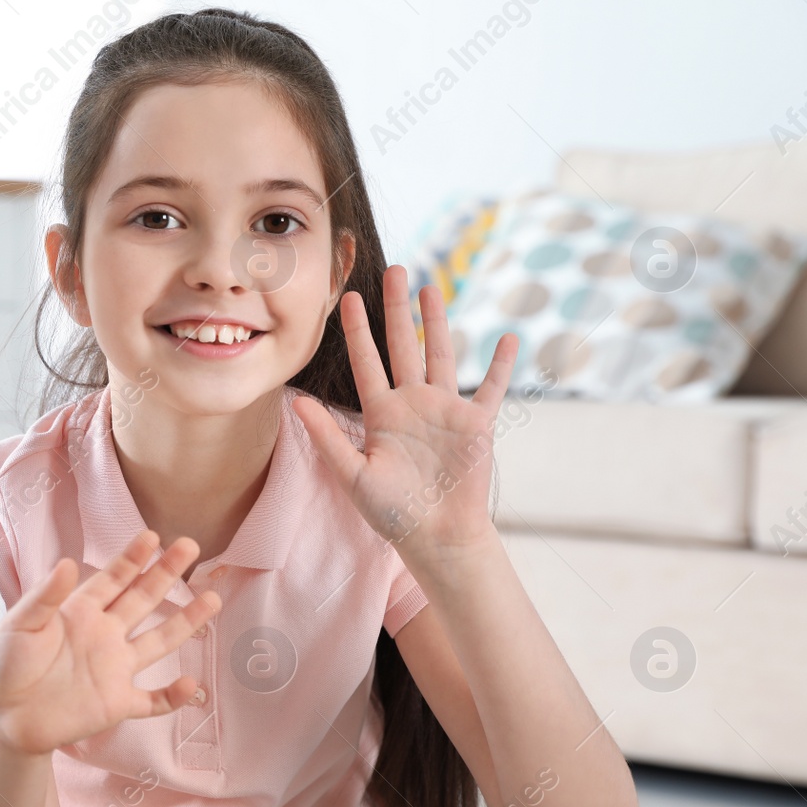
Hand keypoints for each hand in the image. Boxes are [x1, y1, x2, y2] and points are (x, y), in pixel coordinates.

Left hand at [0, 531, 219, 755]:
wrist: (3, 720)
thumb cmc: (4, 668)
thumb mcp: (18, 626)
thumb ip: (44, 597)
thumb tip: (67, 562)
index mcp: (80, 613)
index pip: (113, 579)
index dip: (133, 558)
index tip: (154, 536)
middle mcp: (104, 636)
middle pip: (143, 599)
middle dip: (166, 574)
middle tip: (190, 546)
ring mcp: (114, 670)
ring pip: (159, 642)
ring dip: (185, 621)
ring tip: (212, 599)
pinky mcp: (117, 704)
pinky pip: (152, 701)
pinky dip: (172, 697)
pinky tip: (191, 684)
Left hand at [293, 265, 518, 564]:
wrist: (436, 537)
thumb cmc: (392, 513)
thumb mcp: (353, 475)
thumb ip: (328, 437)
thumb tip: (298, 402)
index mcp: (382, 414)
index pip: (367, 362)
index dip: (359, 330)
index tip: (350, 297)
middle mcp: (412, 405)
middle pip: (403, 346)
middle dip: (398, 309)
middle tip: (394, 269)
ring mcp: (445, 411)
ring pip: (441, 355)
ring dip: (438, 322)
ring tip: (432, 288)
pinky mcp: (476, 424)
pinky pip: (491, 389)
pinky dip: (501, 365)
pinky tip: (508, 338)